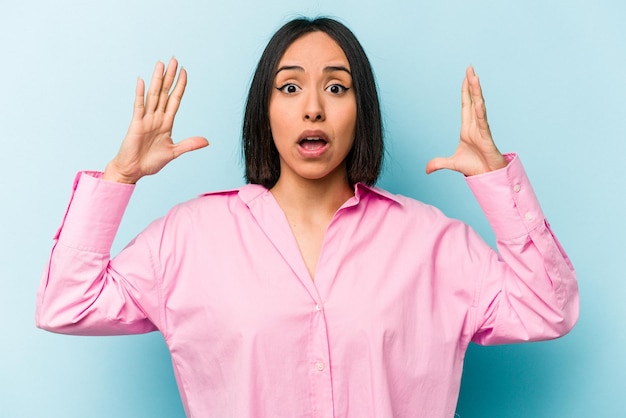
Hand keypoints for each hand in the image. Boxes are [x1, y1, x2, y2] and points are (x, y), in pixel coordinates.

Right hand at [103, 58, 208, 183]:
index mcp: (166, 123)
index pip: (175, 100)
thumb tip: (207, 141)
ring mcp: (146, 119)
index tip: (184, 73)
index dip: (180, 86)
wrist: (133, 170)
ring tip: (160, 64)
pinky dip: (140, 94)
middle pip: (164, 92)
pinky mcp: (136, 124)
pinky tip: (142, 81)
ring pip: (153, 95)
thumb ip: (189, 145)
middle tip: (174, 60)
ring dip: (157, 79)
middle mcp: (157, 118)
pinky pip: (139, 106)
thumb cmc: (150, 162)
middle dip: (170, 77)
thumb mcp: (174, 152)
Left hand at [425, 66, 506, 175]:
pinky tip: (478, 102)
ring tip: (475, 78)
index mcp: (467, 128)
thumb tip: (426, 169)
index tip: (466, 77)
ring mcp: (482, 131)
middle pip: (473, 101)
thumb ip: (439, 163)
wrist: (487, 177)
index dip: (465, 91)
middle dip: (471, 85)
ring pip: (478, 107)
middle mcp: (475, 126)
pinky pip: (483, 123)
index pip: (465, 105)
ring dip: (477, 93)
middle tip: (470, 68)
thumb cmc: (475, 167)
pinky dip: (480, 112)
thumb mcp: (452, 164)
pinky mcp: (487, 138)